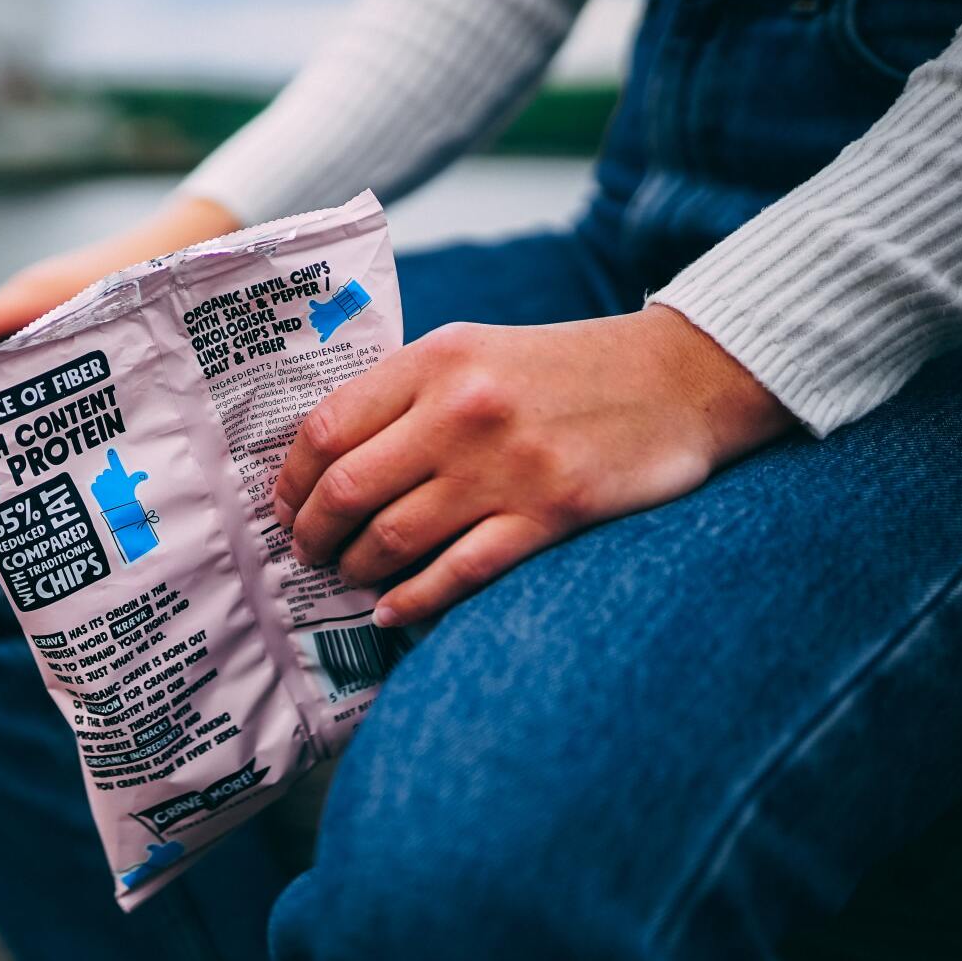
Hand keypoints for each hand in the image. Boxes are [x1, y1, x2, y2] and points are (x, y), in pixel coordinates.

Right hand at [0, 196, 239, 384]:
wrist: (187, 240)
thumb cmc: (152, 275)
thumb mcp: (109, 319)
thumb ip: (69, 351)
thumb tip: (30, 403)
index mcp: (30, 294)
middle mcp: (27, 296)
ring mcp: (42, 303)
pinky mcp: (60, 312)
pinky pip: (16, 344)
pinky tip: (6, 412)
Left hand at [272, 306, 796, 626]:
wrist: (677, 377)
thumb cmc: (561, 370)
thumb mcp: (473, 350)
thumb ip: (403, 393)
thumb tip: (324, 462)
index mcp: (434, 361)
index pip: (326, 430)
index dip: (291, 480)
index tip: (284, 506)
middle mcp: (461, 411)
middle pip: (346, 491)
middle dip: (312, 534)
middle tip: (307, 553)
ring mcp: (505, 467)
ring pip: (392, 538)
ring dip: (356, 569)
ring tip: (351, 576)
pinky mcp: (549, 514)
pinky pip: (457, 573)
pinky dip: (412, 601)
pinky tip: (392, 610)